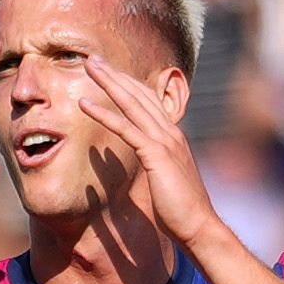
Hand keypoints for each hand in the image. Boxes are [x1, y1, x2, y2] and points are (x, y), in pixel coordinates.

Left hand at [77, 56, 221, 252]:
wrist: (199, 225)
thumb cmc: (182, 209)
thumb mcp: (168, 178)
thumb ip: (158, 164)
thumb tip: (149, 163)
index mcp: (173, 136)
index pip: (149, 100)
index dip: (129, 84)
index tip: (110, 72)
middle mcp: (171, 132)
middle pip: (140, 94)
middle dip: (116, 74)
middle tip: (94, 58)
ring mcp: (165, 141)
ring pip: (132, 103)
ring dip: (109, 82)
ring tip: (89, 66)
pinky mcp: (156, 154)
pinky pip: (125, 128)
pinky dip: (103, 114)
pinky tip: (84, 104)